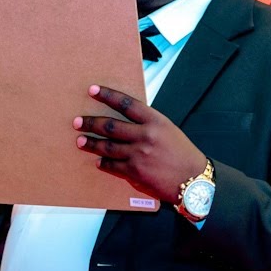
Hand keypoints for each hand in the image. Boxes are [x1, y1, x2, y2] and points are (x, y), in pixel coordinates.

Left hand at [74, 84, 207, 201]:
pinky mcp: (134, 173)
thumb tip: (124, 120)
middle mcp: (145, 136)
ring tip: (80, 140)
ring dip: (91, 143)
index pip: (126, 104)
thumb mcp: (167, 130)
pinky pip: (112, 166)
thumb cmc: (181, 153)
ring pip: (107, 147)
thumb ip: (146, 124)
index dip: (108, 95)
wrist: (193, 180)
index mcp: (155, 121)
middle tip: (78, 121)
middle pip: (111, 126)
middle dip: (91, 123)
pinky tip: (97, 161)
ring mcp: (138, 155)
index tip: (93, 90)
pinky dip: (103, 163)